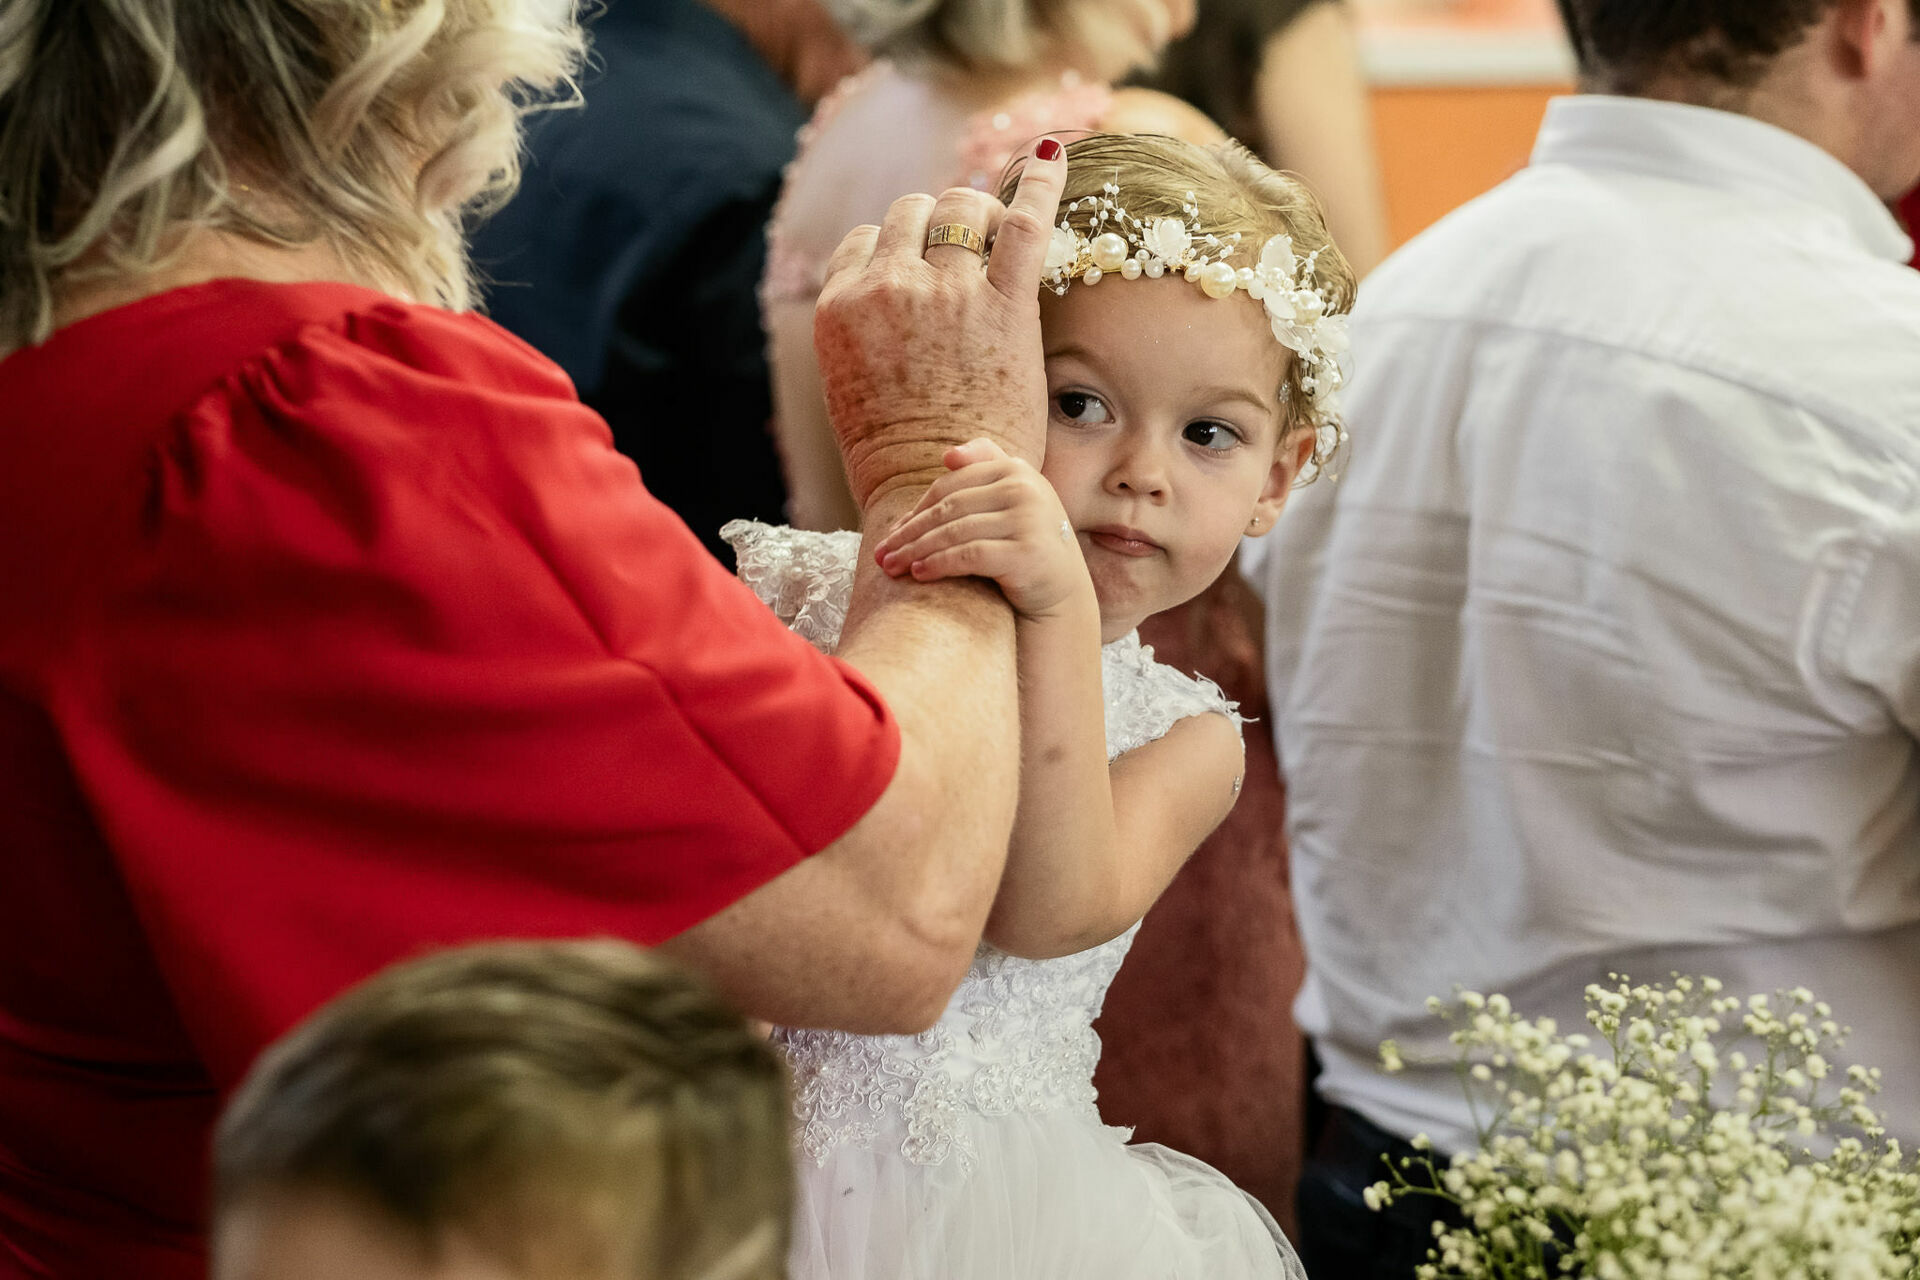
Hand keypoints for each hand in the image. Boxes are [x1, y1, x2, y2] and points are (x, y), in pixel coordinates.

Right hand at [812, 138, 1067, 512]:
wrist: (934, 495)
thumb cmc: (898, 456)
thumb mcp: (851, 385)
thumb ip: (863, 331)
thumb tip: (885, 304)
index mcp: (840, 307)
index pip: (867, 239)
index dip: (897, 249)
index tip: (919, 270)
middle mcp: (887, 286)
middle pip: (912, 211)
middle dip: (937, 226)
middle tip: (963, 255)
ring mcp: (946, 291)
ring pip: (960, 207)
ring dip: (977, 214)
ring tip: (996, 236)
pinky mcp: (1003, 304)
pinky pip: (1024, 221)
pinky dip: (1042, 183)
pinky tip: (1053, 156)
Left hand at [871, 439, 1091, 620]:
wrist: (1061, 590)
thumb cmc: (1025, 543)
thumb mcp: (1011, 501)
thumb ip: (986, 470)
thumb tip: (947, 455)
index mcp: (1016, 469)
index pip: (951, 485)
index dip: (916, 510)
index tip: (892, 533)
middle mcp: (1025, 488)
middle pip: (949, 508)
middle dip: (909, 533)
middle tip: (881, 555)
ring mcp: (1028, 519)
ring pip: (954, 531)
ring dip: (916, 551)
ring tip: (891, 568)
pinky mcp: (1026, 553)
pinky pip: (969, 555)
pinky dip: (939, 564)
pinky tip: (919, 573)